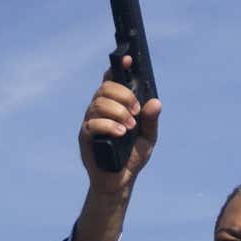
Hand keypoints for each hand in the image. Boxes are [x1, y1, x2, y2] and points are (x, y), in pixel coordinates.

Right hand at [77, 56, 161, 193]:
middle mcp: (100, 109)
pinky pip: (92, 123)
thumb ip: (151, 120)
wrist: (119, 181)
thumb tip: (155, 102)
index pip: (112, 80)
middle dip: (124, 96)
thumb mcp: (148, 138)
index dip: (119, 67)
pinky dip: (109, 126)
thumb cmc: (132, 157)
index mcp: (115, 105)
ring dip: (118, 112)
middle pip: (105, 88)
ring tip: (130, 127)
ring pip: (99, 103)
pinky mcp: (85, 136)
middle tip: (136, 112)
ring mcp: (91, 122)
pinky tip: (120, 134)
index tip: (128, 59)